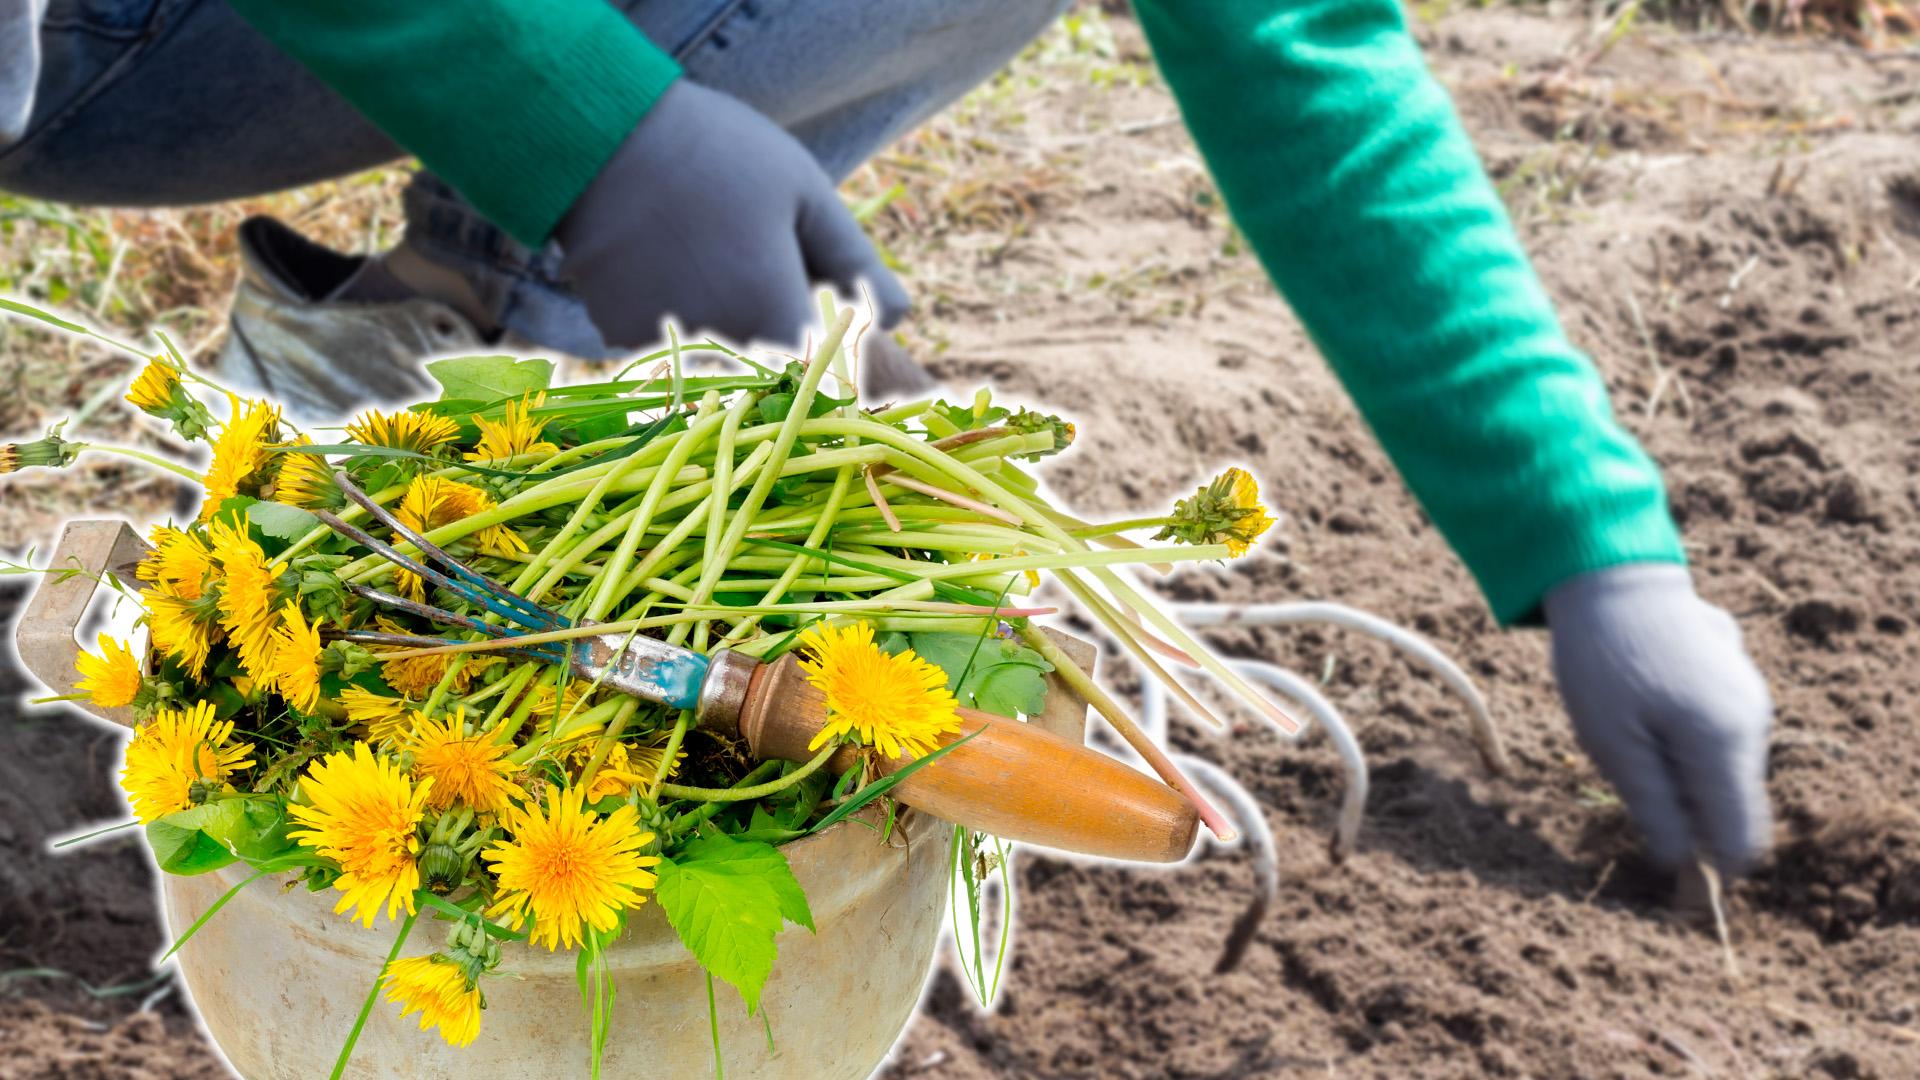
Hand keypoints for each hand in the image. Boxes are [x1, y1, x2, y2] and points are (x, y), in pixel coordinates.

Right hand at [555, 80, 909, 349]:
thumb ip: (857, 264)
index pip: (826, 368)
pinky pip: (665, 342)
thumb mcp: (806, 195)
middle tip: (753, 256)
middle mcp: (723, 349)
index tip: (817, 298)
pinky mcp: (619, 337)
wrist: (600, 135)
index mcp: (778, 319)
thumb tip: (897, 318)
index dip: (828, 336)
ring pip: (719, 355)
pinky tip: (666, 259)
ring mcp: (666, 347)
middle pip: (771, 364)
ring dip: (725, 323)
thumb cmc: (720, 154)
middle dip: (776, 327)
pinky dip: (675, 313)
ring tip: (709, 248)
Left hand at [1543, 563, 1772, 873]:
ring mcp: (1750, 698)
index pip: (1741, 840)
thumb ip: (1655, 807)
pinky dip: (1683, 742)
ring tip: (1628, 737)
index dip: (1708, 871)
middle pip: (1733, 807)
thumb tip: (1680, 864)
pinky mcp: (1735, 680)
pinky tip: (1643, 706)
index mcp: (1726, 745)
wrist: (1610, 574)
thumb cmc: (1603, 660)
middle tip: (1630, 791)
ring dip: (1681, 776)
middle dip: (1689, 818)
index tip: (1666, 878)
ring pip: (1722, 770)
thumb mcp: (1613, 744)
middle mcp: (1754, 724)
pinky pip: (1715, 735)